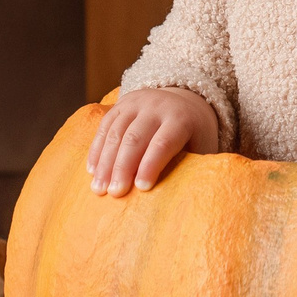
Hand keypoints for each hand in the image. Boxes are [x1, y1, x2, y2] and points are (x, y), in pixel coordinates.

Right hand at [87, 88, 220, 195]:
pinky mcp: (120, 104)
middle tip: (115, 193)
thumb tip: (185, 197)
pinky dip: (96, 150)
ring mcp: (136, 103)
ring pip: (116, 132)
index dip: (151, 165)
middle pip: (135, 138)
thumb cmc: (195, 135)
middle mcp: (157, 106)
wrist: (185, 100)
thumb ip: (195, 165)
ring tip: (99, 189)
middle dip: (123, 167)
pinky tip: (92, 171)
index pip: (163, 143)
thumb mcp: (203, 146)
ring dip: (105, 162)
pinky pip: (104, 126)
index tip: (141, 188)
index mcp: (180, 118)